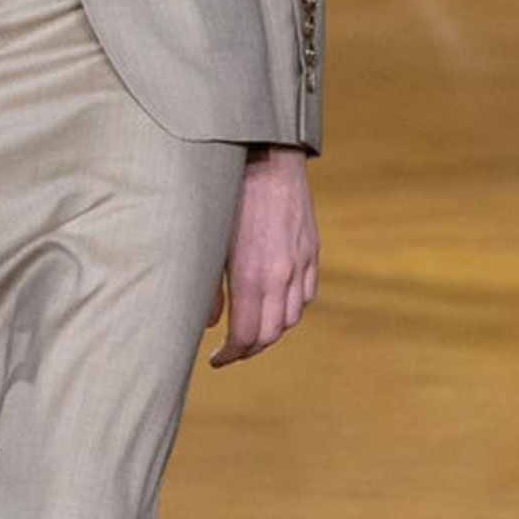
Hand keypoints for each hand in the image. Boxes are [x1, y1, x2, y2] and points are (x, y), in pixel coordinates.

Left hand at [204, 147, 317, 365]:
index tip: (215, 360)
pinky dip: (290, 307)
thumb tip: (209, 325)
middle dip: (250, 349)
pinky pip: (306, 293)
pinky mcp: (312, 250)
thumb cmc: (224, 198)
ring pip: (292, 316)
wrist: (263, 158)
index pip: (246, 336)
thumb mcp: (206, 244)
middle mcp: (282, 275)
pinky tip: (272, 303)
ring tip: (248, 329)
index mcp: (251, 277)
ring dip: (271, 330)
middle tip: (229, 352)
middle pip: (272, 333)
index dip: (230, 355)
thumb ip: (206, 289)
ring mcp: (302, 263)